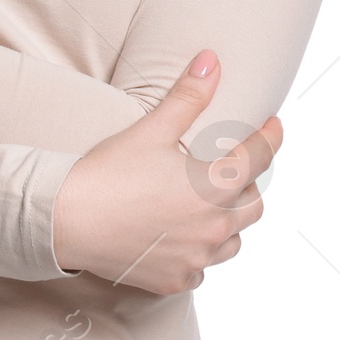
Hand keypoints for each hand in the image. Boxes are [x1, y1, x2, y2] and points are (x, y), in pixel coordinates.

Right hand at [51, 48, 280, 295]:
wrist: (65, 220)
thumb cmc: (108, 172)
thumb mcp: (152, 129)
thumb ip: (189, 96)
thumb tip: (212, 60)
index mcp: (213, 186)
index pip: (260, 158)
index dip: (271, 137)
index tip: (274, 125)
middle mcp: (213, 227)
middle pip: (254, 205)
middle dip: (249, 183)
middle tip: (234, 168)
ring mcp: (196, 258)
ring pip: (234, 241)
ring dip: (230, 221)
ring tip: (211, 206)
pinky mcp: (175, 279)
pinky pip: (203, 268)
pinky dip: (200, 252)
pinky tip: (184, 239)